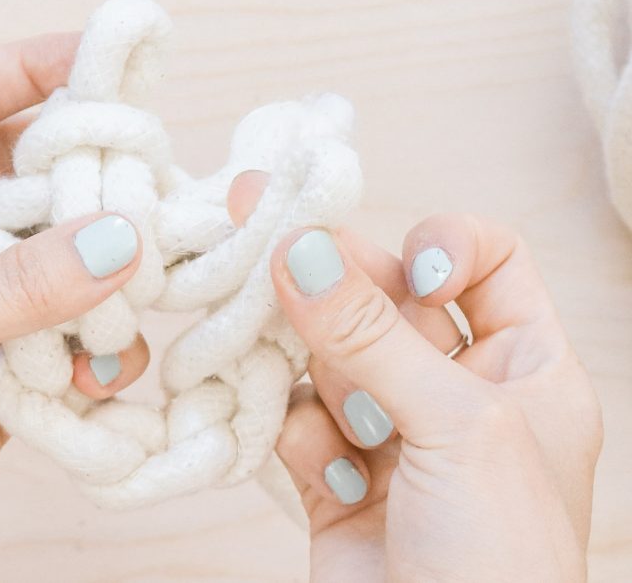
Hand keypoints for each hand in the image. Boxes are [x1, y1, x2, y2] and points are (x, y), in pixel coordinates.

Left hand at [0, 33, 152, 581]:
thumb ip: (11, 291)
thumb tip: (119, 236)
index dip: (22, 70)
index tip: (100, 58)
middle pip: (19, 179)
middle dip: (82, 175)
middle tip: (151, 179)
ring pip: (50, 263)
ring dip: (98, 272)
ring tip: (137, 286)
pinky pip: (61, 342)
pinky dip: (94, 351)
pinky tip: (104, 374)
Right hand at [230, 173, 601, 581]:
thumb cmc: (501, 560)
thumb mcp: (456, 425)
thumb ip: (370, 333)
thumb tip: (300, 248)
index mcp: (524, 368)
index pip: (485, 264)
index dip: (441, 249)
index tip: (406, 271)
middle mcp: (457, 392)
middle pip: (387, 301)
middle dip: (339, 286)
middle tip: (271, 243)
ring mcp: (393, 434)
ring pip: (330, 358)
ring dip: (316, 372)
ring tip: (329, 405)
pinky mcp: (335, 478)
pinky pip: (299, 421)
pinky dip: (302, 437)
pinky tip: (331, 473)